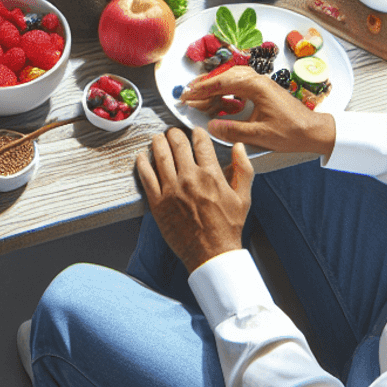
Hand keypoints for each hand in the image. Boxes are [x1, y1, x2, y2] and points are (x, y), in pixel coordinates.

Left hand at [135, 126, 252, 272]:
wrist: (212, 254)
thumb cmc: (228, 228)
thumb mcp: (244, 198)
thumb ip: (243, 169)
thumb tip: (239, 147)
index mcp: (211, 175)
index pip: (201, 143)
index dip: (197, 133)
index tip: (195, 131)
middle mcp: (189, 178)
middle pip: (177, 144)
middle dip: (175, 134)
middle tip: (173, 133)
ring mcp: (171, 189)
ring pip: (160, 155)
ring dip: (158, 142)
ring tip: (158, 138)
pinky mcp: (158, 202)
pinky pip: (146, 176)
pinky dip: (142, 162)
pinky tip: (142, 156)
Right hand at [179, 67, 336, 158]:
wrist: (315, 131)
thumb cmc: (292, 132)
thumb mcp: (260, 134)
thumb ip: (233, 130)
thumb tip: (210, 126)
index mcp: (255, 86)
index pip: (221, 83)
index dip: (201, 90)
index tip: (186, 95)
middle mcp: (257, 80)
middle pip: (223, 77)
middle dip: (204, 86)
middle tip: (187, 94)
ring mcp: (261, 83)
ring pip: (230, 79)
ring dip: (214, 86)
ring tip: (198, 94)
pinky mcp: (263, 90)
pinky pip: (239, 85)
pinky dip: (225, 90)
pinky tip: (220, 98)